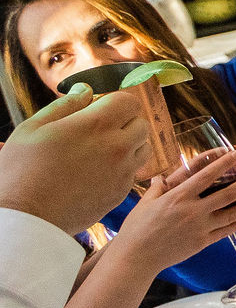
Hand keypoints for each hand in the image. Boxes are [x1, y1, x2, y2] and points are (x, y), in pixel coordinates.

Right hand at [0, 86, 149, 234]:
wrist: (26, 217)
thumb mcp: (33, 128)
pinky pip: (133, 172)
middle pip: (141, 124)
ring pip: (143, 148)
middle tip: (98, 130)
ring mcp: (122, 172)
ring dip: (129, 144)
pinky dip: (123, 167)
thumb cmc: (21, 170)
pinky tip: (97, 171)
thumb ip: (65, 105)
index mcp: (96, 125)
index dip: (115, 102)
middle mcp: (117, 147)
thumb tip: (86, 91)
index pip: (129, 101)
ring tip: (101, 150)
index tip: (99, 109)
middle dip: (124, 121)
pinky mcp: (121, 193)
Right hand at [114, 149, 235, 273]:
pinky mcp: (202, 242)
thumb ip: (158, 188)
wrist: (136, 256)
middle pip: (227, 193)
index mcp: (179, 196)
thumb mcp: (145, 202)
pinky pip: (224, 232)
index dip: (225, 162)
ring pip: (231, 214)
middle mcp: (193, 210)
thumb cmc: (136, 228)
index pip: (208, 174)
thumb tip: (160, 176)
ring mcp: (200, 227)